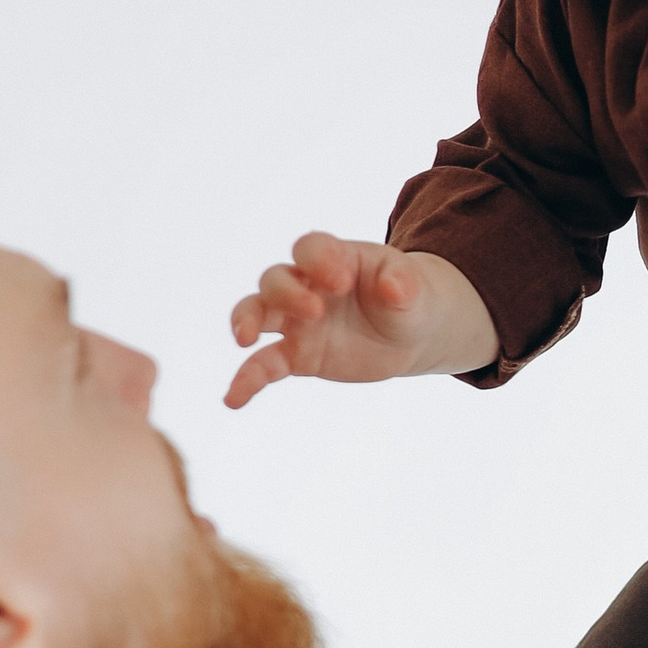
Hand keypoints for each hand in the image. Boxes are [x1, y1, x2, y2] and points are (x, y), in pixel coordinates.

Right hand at [224, 236, 495, 408]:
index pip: (311, 248)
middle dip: (287, 293)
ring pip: (256, 313)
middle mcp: (307, 286)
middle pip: (276, 279)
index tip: (341, 281)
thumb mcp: (413, 288)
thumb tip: (394, 287)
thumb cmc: (407, 297)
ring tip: (244, 340)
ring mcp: (297, 321)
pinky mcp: (296, 355)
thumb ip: (402, 284)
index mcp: (334, 259)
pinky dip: (246, 380)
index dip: (319, 260)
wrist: (409, 333)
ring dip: (246, 322)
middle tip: (315, 311)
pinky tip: (233, 399)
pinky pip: (263, 364)